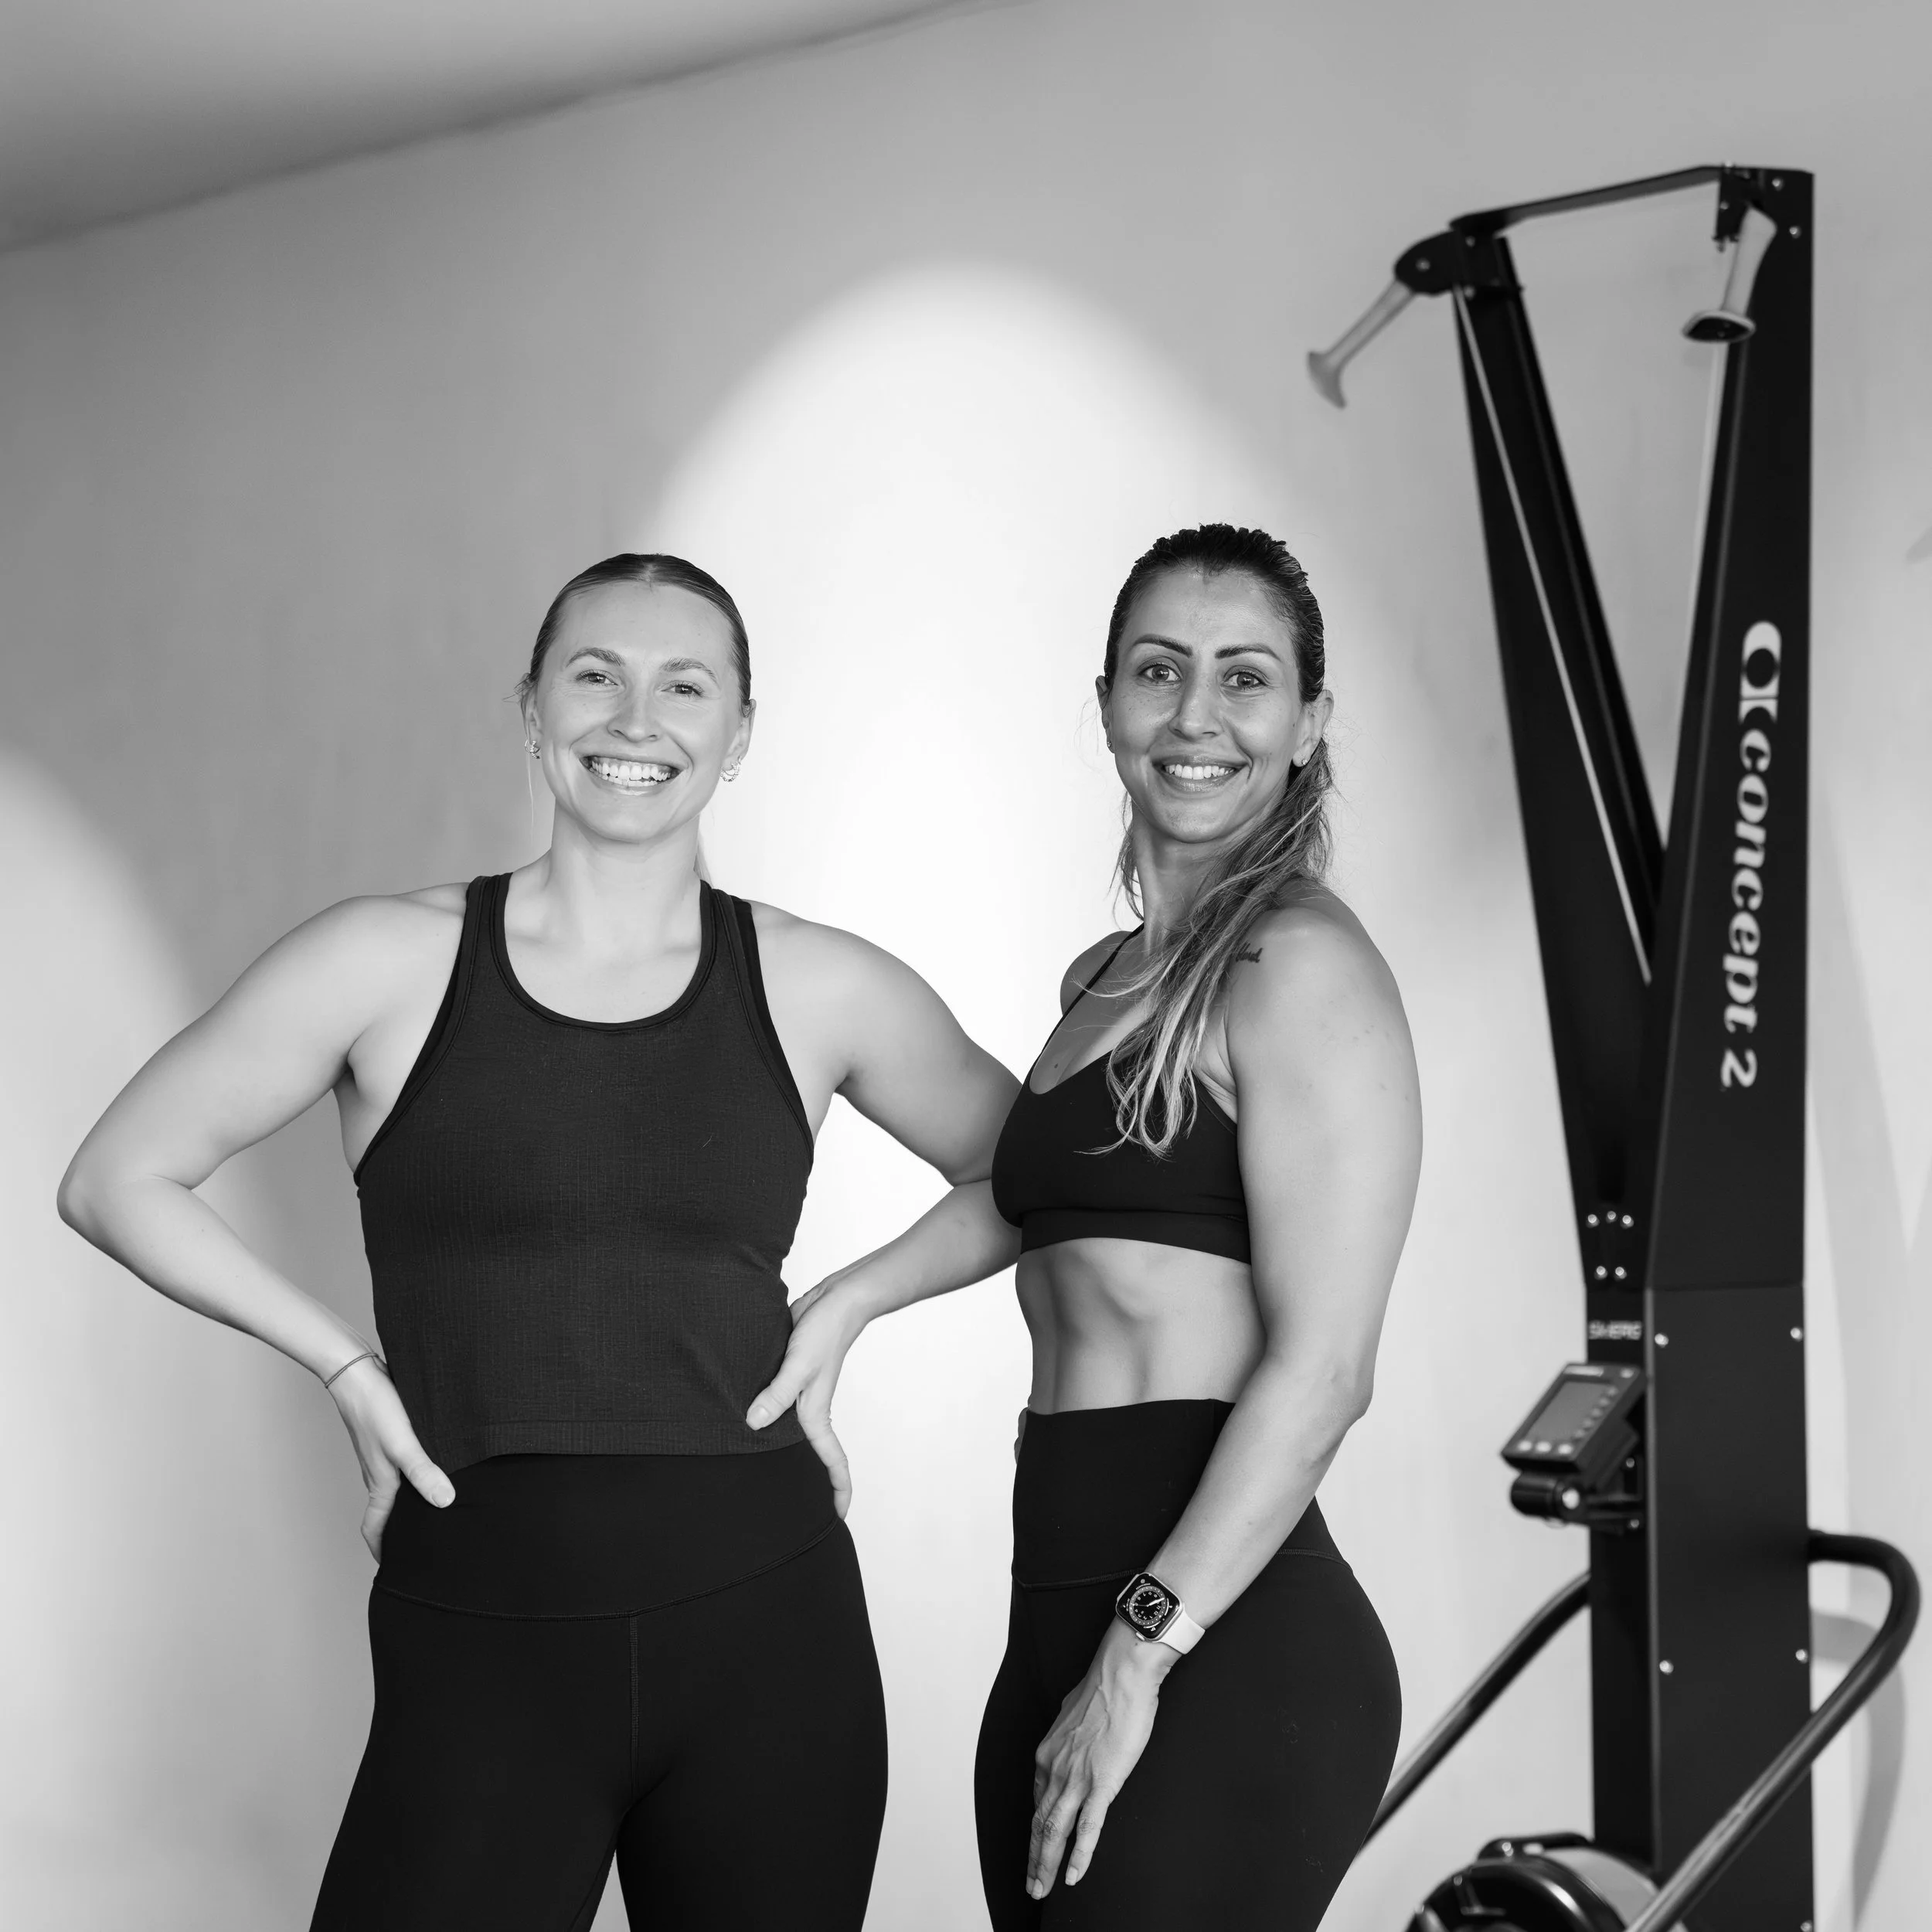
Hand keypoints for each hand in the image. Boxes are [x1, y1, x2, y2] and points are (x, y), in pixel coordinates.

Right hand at [327, 1356, 453, 1559]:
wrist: (355, 1369)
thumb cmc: (376, 1407)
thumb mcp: (404, 1443)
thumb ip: (424, 1472)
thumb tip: (445, 1503)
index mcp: (380, 1483)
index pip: (375, 1528)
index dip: (383, 1551)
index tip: (395, 1570)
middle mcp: (379, 1473)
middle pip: (387, 1513)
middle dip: (400, 1532)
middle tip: (423, 1546)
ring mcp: (382, 1455)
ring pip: (394, 1489)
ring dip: (408, 1503)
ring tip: (433, 1510)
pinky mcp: (389, 1436)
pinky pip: (401, 1466)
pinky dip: (414, 1476)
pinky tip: (434, 1466)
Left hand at [744, 1274, 871, 1517]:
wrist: (837, 1300)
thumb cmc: (825, 1331)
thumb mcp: (799, 1364)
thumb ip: (777, 1393)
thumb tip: (753, 1424)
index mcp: (816, 1414)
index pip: (833, 1461)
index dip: (838, 1490)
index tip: (838, 1517)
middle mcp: (809, 1408)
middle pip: (813, 1455)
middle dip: (812, 1482)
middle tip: (796, 1510)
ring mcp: (800, 1392)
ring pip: (793, 1432)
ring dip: (788, 1452)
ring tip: (769, 1474)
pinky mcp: (789, 1375)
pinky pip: (779, 1406)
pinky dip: (770, 1418)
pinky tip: (753, 1420)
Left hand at [1029, 1620, 1173, 1897]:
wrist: (1121, 1675)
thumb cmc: (1103, 1689)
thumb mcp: (1072, 1713)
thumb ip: (1069, 1733)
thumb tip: (1073, 1736)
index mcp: (1048, 1753)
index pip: (1037, 1801)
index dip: (1035, 1829)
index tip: (1036, 1847)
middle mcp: (1055, 1769)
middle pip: (1039, 1823)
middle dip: (1033, 1858)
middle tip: (1031, 1886)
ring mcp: (1077, 1778)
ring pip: (1055, 1831)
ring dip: (1046, 1864)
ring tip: (1042, 1889)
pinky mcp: (1102, 1783)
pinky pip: (1087, 1828)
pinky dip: (1079, 1856)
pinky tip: (1073, 1876)